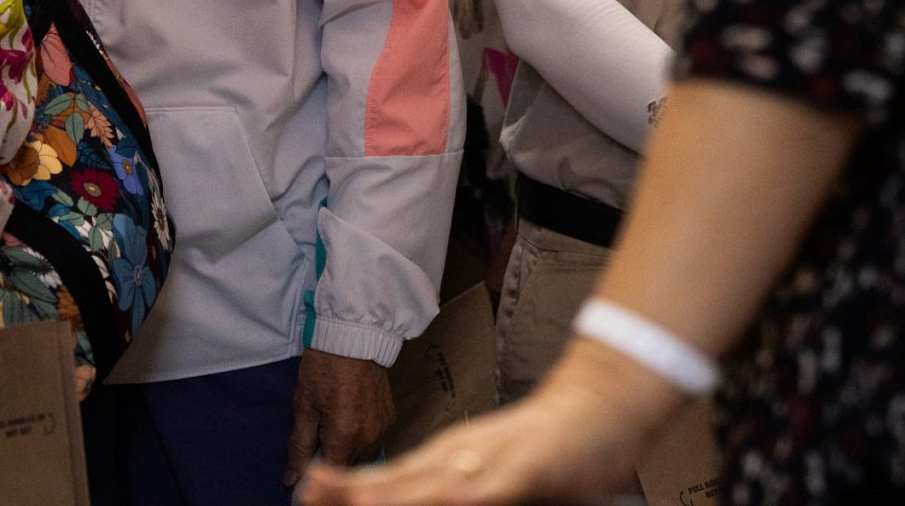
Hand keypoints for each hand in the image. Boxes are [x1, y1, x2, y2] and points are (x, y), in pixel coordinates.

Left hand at [286, 349, 395, 485]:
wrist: (354, 334)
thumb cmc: (324, 366)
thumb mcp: (304, 406)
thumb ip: (299, 446)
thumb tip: (292, 479)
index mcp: (345, 435)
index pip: (331, 475)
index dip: (315, 474)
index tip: (305, 465)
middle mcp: (369, 436)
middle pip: (348, 466)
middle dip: (331, 458)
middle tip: (317, 434)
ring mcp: (383, 426)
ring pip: (362, 455)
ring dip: (346, 449)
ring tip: (333, 422)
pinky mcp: (390, 416)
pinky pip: (374, 439)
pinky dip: (360, 436)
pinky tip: (349, 416)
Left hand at [297, 343, 672, 505]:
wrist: (598, 408)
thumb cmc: (544, 450)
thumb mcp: (487, 476)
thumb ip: (449, 491)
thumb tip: (414, 493)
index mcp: (445, 461)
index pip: (385, 480)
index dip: (345, 488)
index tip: (306, 490)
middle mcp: (457, 459)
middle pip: (394, 483)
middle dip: (350, 495)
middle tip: (306, 493)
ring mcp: (487, 463)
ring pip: (426, 488)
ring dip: (387, 498)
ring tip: (344, 498)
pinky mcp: (523, 471)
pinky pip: (481, 492)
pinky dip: (455, 498)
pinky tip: (440, 500)